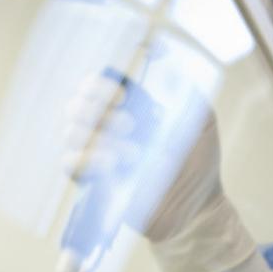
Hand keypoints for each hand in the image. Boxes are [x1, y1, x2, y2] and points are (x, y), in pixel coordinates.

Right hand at [61, 70, 222, 242]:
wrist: (198, 206)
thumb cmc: (198, 160)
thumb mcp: (202, 120)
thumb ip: (187, 92)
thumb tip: (168, 66)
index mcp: (126, 107)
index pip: (93, 85)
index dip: (98, 86)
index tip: (121, 96)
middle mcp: (105, 127)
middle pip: (75, 107)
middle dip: (96, 111)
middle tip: (131, 125)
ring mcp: (96, 155)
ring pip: (71, 134)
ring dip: (98, 138)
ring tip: (134, 154)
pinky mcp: (93, 183)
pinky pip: (70, 164)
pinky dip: (86, 160)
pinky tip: (111, 163)